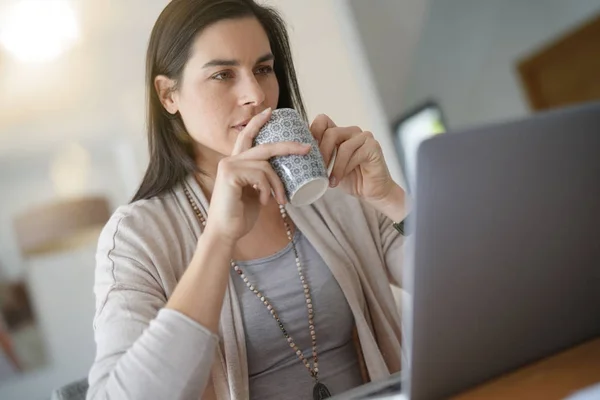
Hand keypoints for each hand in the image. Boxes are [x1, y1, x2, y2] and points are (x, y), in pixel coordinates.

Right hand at [205, 108, 310, 243]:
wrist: (225, 232)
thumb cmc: (240, 216)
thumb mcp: (256, 193)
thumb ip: (263, 180)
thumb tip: (283, 176)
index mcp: (236, 163)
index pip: (247, 137)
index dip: (258, 123)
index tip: (271, 112)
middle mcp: (230, 160)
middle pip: (264, 146)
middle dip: (288, 146)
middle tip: (307, 148)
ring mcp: (229, 166)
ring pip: (266, 166)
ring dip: (278, 184)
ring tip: (280, 200)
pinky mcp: (230, 175)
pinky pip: (260, 175)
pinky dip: (268, 189)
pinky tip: (264, 202)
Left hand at [310, 114, 395, 200]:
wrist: (371, 192)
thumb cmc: (349, 179)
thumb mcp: (328, 167)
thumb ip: (317, 158)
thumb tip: (295, 155)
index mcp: (339, 132)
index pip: (322, 120)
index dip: (312, 132)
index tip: (307, 152)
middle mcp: (351, 131)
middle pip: (331, 133)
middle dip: (322, 154)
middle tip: (318, 171)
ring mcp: (364, 137)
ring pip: (343, 146)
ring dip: (334, 165)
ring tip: (329, 180)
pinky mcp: (373, 146)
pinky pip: (355, 154)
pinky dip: (344, 168)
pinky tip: (339, 180)